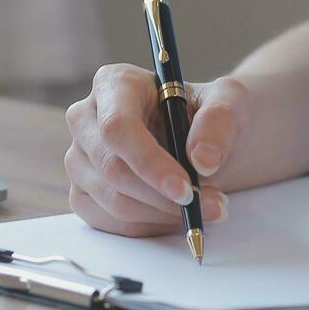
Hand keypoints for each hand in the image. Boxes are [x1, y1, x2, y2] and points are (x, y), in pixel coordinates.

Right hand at [64, 64, 245, 236]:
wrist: (202, 140)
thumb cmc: (208, 115)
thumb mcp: (228, 102)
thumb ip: (219, 121)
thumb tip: (203, 159)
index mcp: (114, 84)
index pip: (117, 126)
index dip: (149, 161)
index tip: (186, 189)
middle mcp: (86, 119)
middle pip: (113, 168)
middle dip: (165, 197)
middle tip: (213, 206)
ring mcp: (80, 158)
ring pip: (113, 201)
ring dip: (164, 214)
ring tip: (204, 207)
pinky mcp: (83, 192)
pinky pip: (110, 221)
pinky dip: (150, 226)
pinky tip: (176, 215)